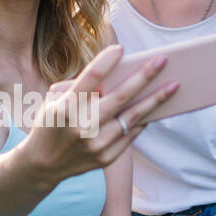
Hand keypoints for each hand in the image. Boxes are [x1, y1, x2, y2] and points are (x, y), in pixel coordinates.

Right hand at [29, 45, 177, 178]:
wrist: (41, 166)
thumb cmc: (51, 124)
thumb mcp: (54, 102)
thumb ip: (80, 88)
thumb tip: (117, 77)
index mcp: (65, 108)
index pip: (90, 79)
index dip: (105, 62)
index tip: (121, 49)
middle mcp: (82, 128)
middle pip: (120, 97)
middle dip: (144, 76)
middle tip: (163, 60)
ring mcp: (96, 145)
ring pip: (132, 118)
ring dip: (156, 100)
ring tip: (173, 85)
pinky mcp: (105, 158)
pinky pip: (130, 134)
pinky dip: (143, 119)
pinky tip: (155, 107)